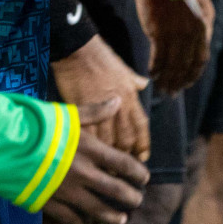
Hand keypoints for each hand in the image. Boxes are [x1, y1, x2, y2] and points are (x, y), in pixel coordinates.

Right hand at [42, 99, 147, 223]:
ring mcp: (66, 190)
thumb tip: (118, 101)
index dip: (137, 172)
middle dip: (130, 196)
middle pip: (114, 190)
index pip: (123, 164)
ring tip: (120, 219)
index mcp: (90, 150)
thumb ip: (95, 112)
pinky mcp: (49, 202)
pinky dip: (81, 222)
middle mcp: (82, 173)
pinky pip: (69, 218)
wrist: (8, 143)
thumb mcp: (68, 114)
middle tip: (138, 200)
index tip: (144, 178)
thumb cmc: (39, 125)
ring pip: (96, 208)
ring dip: (111, 215)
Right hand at [52, 36, 150, 160]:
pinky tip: (91, 160)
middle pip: (126, 139)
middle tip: (125, 170)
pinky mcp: (82, 112)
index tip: (143, 158)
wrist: (78, 51)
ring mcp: (100, 110)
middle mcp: (119, 106)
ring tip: (109, 172)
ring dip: (110, 158)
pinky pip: (90, 137)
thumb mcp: (124, 68)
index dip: (143, 144)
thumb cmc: (102, 57)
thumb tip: (144, 83)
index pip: (141, 127)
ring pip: (108, 142)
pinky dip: (92, 151)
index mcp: (130, 97)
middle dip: (126, 157)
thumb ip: (134, 81)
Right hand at [136, 0, 213, 94]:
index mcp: (204, 25)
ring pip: (173, 65)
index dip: (193, 74)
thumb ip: (201, 26)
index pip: (201, 59)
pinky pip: (158, 58)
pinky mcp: (159, 32)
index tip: (186, 83)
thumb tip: (200, 45)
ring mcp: (177, 33)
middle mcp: (193, 32)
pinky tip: (151, 74)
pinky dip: (155, 69)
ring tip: (161, 88)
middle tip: (171, 93)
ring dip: (167, 79)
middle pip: (187, 66)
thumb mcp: (198, 4)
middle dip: (179, 82)